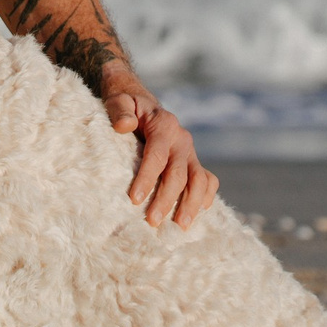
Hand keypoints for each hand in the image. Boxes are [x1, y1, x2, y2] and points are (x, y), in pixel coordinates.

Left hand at [101, 67, 217, 229]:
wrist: (140, 102)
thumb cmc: (126, 104)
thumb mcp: (118, 101)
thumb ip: (119, 110)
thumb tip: (124, 126)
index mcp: (164, 125)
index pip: (157, 156)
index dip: (147, 178)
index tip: (134, 199)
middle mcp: (182, 139)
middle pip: (179, 174)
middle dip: (166, 199)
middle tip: (152, 221)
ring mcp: (191, 152)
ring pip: (199, 181)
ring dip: (191, 205)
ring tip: (180, 226)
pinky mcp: (194, 162)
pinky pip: (208, 181)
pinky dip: (205, 197)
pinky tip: (196, 214)